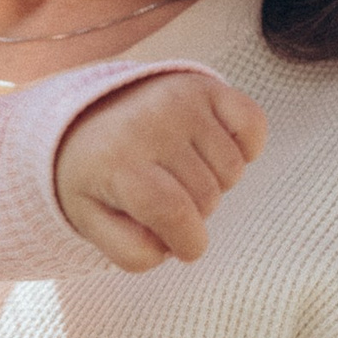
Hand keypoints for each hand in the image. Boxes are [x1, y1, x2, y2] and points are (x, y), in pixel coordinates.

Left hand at [54, 74, 266, 269]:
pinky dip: (246, 147)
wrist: (85, 112)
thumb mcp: (91, 220)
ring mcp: (181, 102)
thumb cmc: (93, 175)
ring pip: (233, 170)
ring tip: (183, 173)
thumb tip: (171, 248)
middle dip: (195, 213)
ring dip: (216, 183)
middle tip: (168, 199)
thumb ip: (129, 250)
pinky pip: (253, 125)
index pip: (173, 212)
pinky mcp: (205, 86)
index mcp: (116, 163)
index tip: (184, 248)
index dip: (189, 242)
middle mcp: (150, 125)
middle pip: (207, 196)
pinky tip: (213, 151)